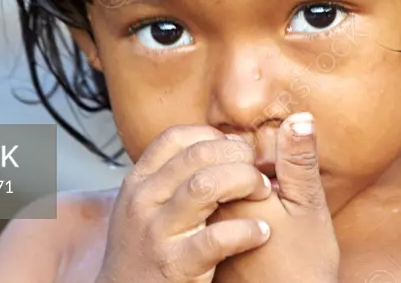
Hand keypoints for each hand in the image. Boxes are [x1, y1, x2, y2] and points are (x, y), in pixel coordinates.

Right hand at [96, 125, 272, 282]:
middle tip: (257, 169)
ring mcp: (157, 233)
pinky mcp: (175, 265)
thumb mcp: (145, 205)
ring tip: (262, 193)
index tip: (234, 148)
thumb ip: (173, 176)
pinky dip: (246, 231)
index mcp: (138, 182)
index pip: (176, 137)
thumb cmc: (143, 251)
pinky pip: (217, 238)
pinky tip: (260, 232)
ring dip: (244, 182)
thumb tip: (221, 144)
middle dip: (237, 155)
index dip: (213, 135)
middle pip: (198, 154)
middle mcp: (144, 201)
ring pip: (206, 185)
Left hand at [212, 113, 339, 282]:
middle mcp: (202, 216)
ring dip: (223, 188)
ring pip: (200, 193)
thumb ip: (299, 162)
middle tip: (264, 194)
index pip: (220, 152)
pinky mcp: (198, 253)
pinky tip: (245, 229)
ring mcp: (196, 236)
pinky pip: (200, 219)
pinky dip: (218, 214)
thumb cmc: (302, 268)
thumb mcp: (308, 210)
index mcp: (226, 199)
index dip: (246, 154)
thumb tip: (300, 118)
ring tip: (255, 211)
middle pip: (204, 169)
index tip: (272, 176)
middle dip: (230, 168)